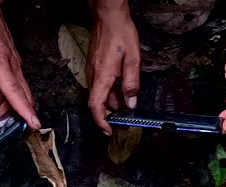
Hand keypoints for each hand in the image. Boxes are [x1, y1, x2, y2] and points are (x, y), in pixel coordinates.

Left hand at [0, 0, 40, 128]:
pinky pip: (14, 82)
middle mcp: (11, 63)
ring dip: (5, 104)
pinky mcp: (10, 59)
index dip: (25, 111)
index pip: (15, 93)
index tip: (35, 124)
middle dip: (9, 112)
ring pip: (17, 90)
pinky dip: (6, 93)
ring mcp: (13, 61)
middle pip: (20, 95)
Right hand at [87, 5, 139, 134]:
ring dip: (113, 102)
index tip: (109, 131)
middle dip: (112, 114)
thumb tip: (130, 104)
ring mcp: (92, 71)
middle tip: (127, 119)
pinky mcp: (94, 66)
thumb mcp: (133, 59)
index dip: (101, 122)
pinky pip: (101, 85)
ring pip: (101, 94)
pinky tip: (122, 89)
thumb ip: (131, 84)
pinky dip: (111, 92)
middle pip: (99, 102)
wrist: (108, 16)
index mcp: (102, 77)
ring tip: (128, 103)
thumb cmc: (120, 33)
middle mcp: (93, 76)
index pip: (96, 106)